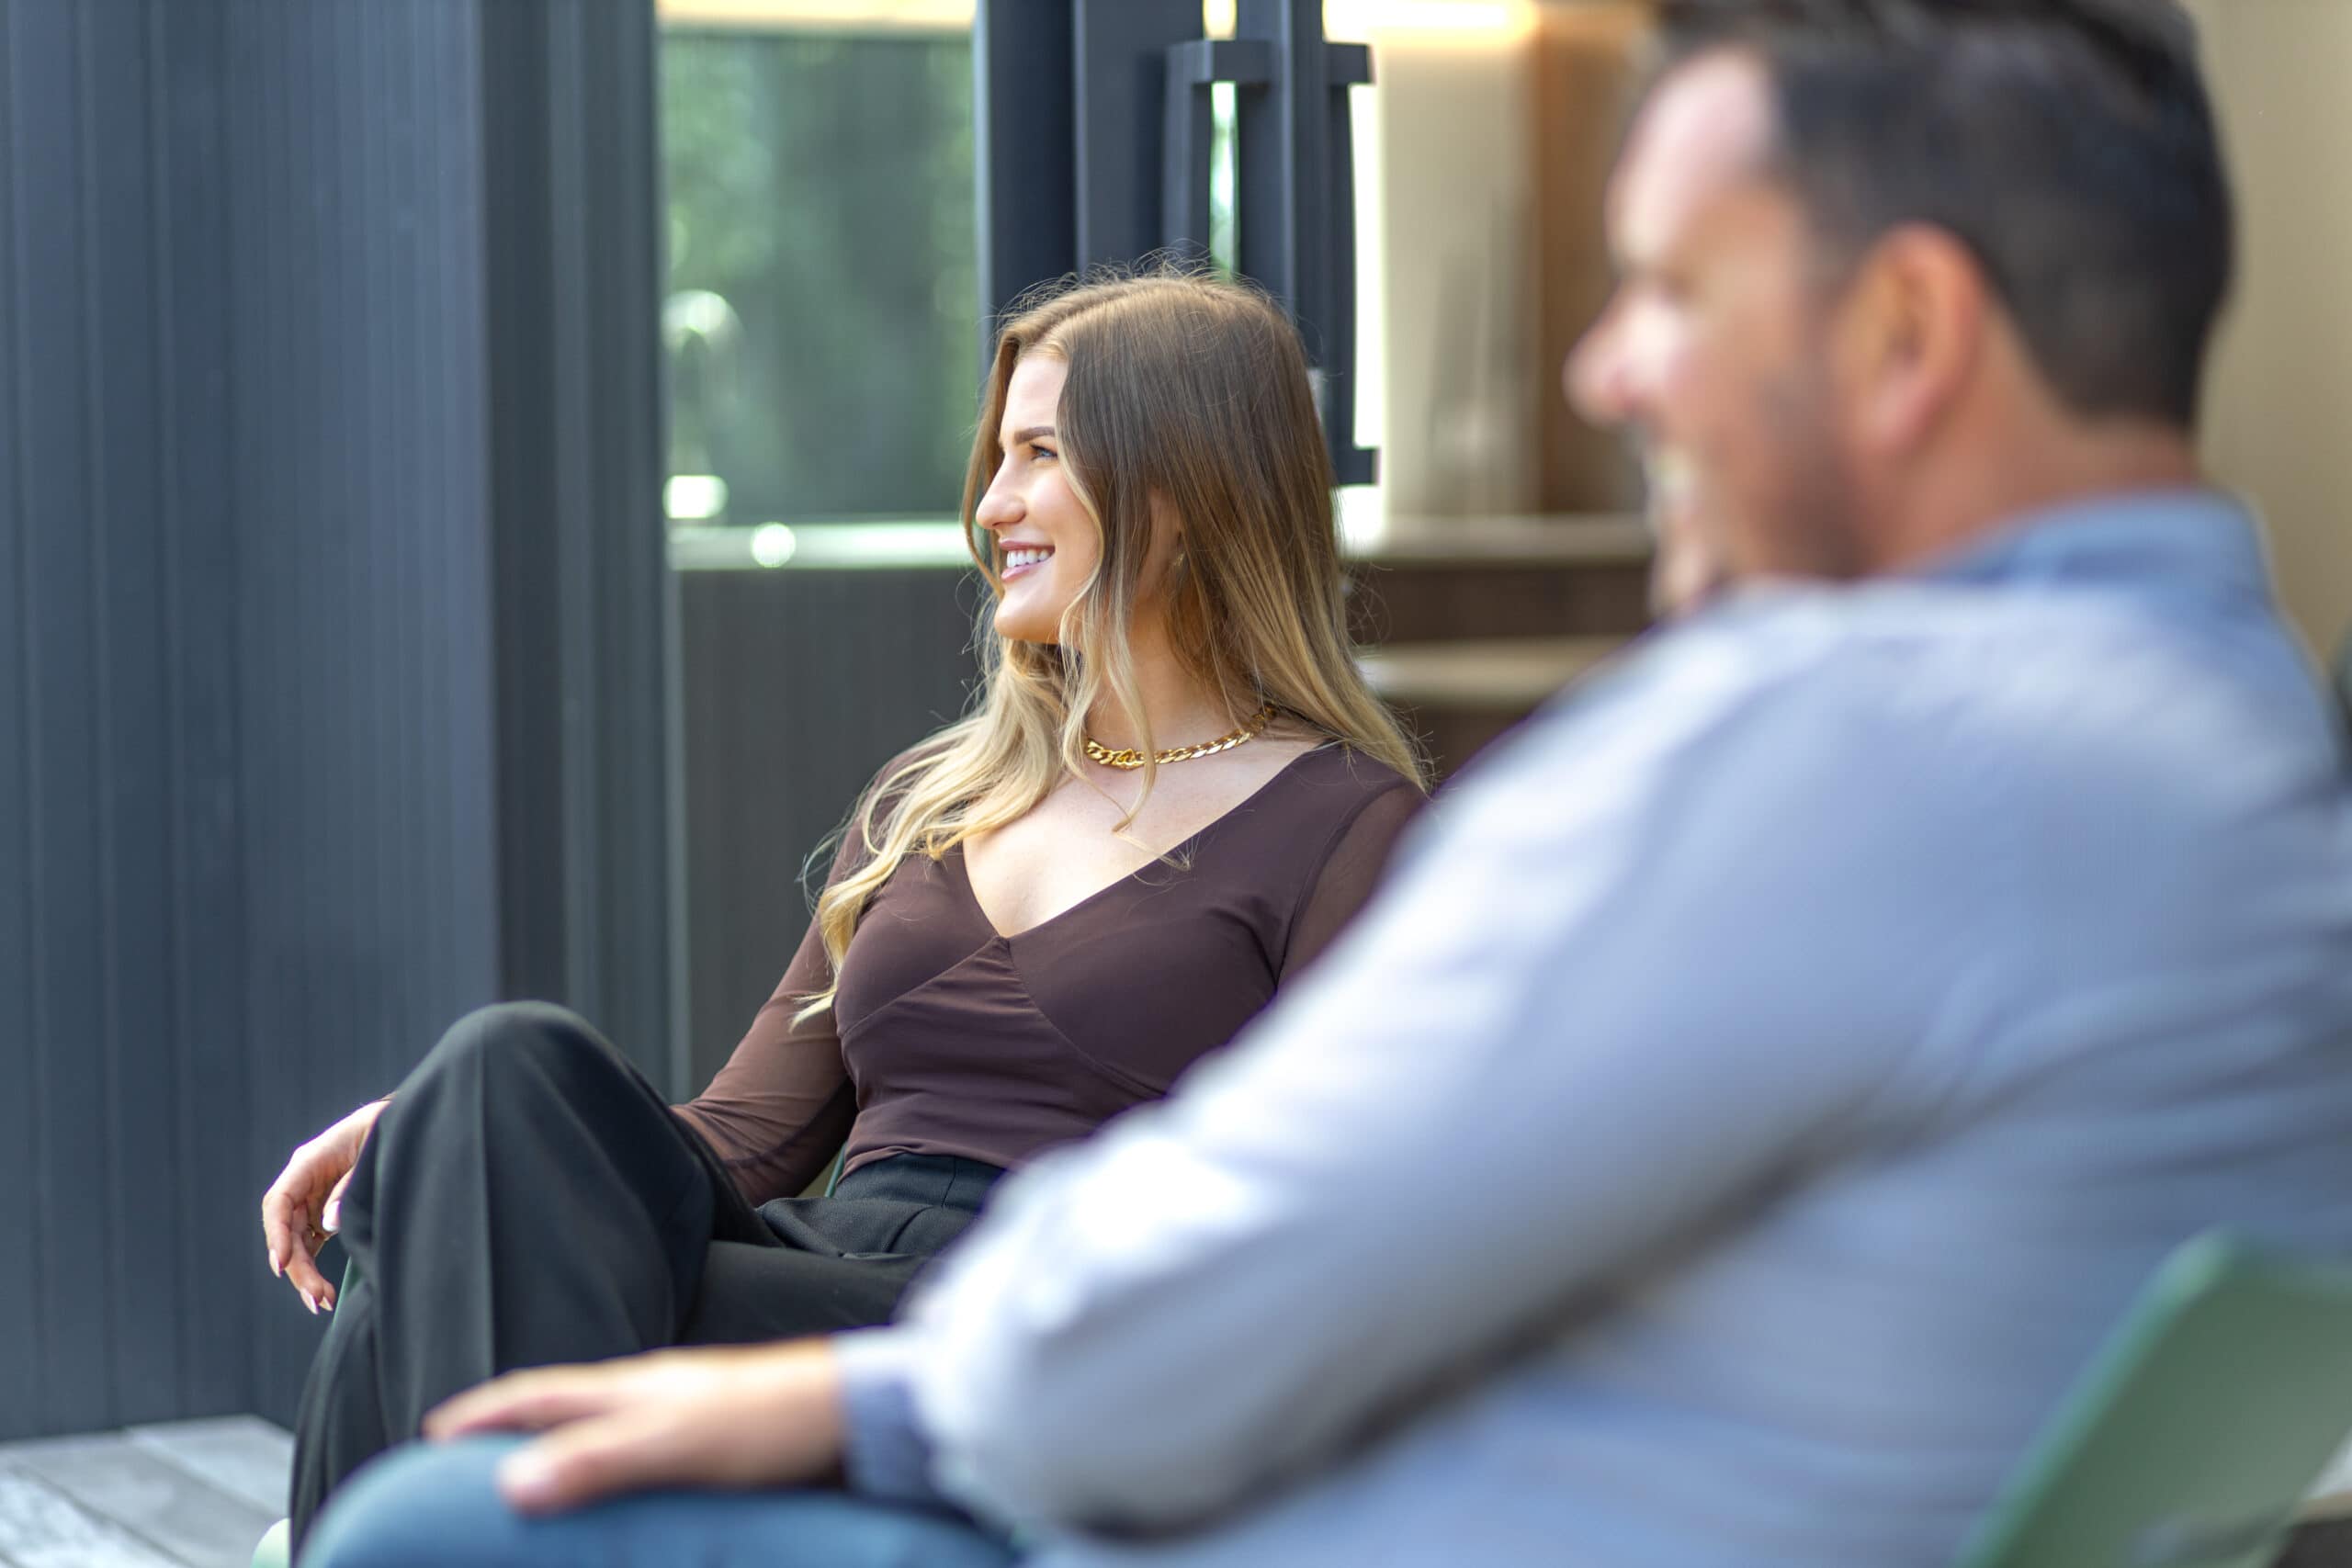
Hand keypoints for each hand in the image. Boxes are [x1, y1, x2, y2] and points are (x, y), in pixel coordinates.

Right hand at [260, 1097, 388, 1312]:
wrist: (399, 1125)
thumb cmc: (385, 1132)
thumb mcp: (372, 1154)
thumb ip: (349, 1187)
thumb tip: (329, 1223)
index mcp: (308, 1162)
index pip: (279, 1201)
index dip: (276, 1234)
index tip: (282, 1264)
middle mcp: (303, 1183)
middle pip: (286, 1230)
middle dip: (297, 1267)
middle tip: (315, 1298)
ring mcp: (311, 1200)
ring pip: (296, 1243)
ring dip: (305, 1274)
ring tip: (321, 1303)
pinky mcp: (322, 1214)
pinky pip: (309, 1245)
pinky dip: (314, 1268)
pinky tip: (323, 1292)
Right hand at [423, 1341, 847, 1513]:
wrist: (854, 1418)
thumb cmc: (767, 1422)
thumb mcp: (673, 1444)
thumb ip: (597, 1461)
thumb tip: (509, 1483)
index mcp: (629, 1387)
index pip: (537, 1395)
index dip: (483, 1416)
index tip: (433, 1435)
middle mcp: (650, 1397)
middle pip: (565, 1413)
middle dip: (515, 1437)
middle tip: (471, 1471)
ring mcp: (685, 1420)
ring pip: (607, 1438)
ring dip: (567, 1461)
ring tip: (538, 1496)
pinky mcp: (717, 1450)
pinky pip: (647, 1465)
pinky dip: (618, 1484)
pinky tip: (627, 1511)